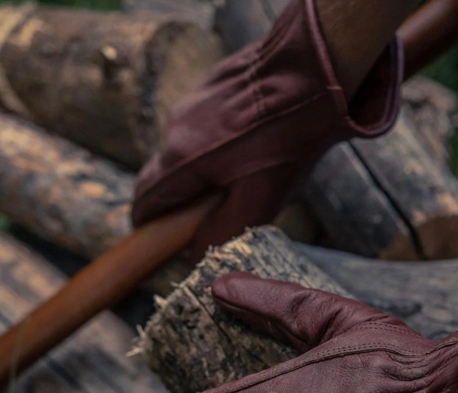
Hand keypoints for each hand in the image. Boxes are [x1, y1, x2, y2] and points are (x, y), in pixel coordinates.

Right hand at [132, 0, 401, 260]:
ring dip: (198, 167)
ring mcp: (192, 101)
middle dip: (173, 197)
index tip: (152, 234)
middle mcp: (176, 128)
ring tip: (235, 175)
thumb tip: (194, 257)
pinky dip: (214, 140)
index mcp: (181, 160)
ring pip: (183, 147)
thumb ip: (221, 233)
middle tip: (197, 213)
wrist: (312, 69)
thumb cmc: (287, 140)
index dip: (146, 222)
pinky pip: (201, 122)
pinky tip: (246, 142)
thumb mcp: (258, 202)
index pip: (145, 199)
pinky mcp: (210, 84)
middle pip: (161, 173)